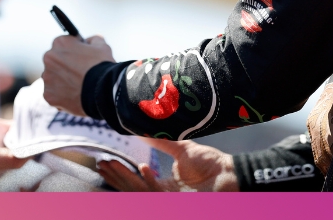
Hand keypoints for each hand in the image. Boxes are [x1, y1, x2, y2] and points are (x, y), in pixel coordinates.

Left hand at [41, 34, 114, 115]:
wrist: (103, 91)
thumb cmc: (102, 66)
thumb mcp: (102, 46)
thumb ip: (93, 40)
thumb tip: (90, 42)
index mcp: (59, 43)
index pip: (64, 44)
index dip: (74, 50)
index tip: (82, 57)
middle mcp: (49, 59)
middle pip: (55, 61)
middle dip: (66, 66)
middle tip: (80, 73)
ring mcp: (47, 78)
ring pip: (53, 78)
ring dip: (62, 81)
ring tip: (79, 86)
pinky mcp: (49, 95)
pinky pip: (54, 94)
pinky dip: (62, 96)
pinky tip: (76, 96)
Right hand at [98, 138, 237, 191]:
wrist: (231, 174)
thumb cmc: (212, 164)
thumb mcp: (182, 149)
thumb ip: (162, 142)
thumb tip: (143, 129)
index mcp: (164, 186)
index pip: (136, 181)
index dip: (121, 172)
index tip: (106, 159)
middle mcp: (163, 196)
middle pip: (132, 188)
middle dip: (116, 177)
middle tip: (100, 163)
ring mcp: (169, 201)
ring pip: (140, 192)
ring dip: (124, 178)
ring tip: (110, 164)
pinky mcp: (177, 203)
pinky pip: (157, 194)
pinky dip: (149, 181)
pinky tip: (142, 167)